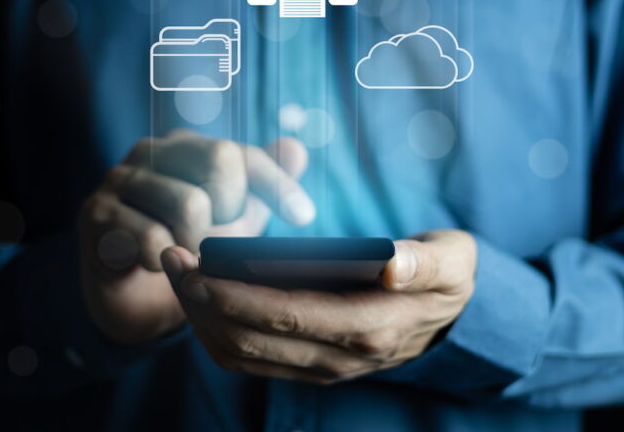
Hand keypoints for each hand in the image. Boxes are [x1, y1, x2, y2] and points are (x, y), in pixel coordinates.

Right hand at [78, 132, 313, 343]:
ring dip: (201, 247)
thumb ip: (260, 184)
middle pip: (220, 160)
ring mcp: (118, 178)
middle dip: (233, 214)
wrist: (131, 299)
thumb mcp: (233, 221)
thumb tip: (296, 147)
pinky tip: (156, 267)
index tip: (305, 217)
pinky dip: (166, 262)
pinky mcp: (96, 214)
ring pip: (190, 203)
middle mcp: (149, 150)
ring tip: (189, 260)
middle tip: (217, 246)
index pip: (242, 151)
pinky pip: (153, 239)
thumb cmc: (186, 249)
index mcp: (185, 146)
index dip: (276, 182)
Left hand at [161, 229, 475, 383]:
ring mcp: (324, 367)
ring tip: (176, 272)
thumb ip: (425, 262)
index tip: (193, 262)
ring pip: (243, 354)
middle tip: (170, 257)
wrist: (453, 319)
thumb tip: (392, 263)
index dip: (233, 293)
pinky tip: (200, 296)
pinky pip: (251, 359)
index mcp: (371, 327)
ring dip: (201, 317)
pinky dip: (216, 331)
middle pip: (252, 339)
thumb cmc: (446, 276)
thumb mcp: (453, 259)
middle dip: (202, 301)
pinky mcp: (311, 366)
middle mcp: (341, 358)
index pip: (286, 315)